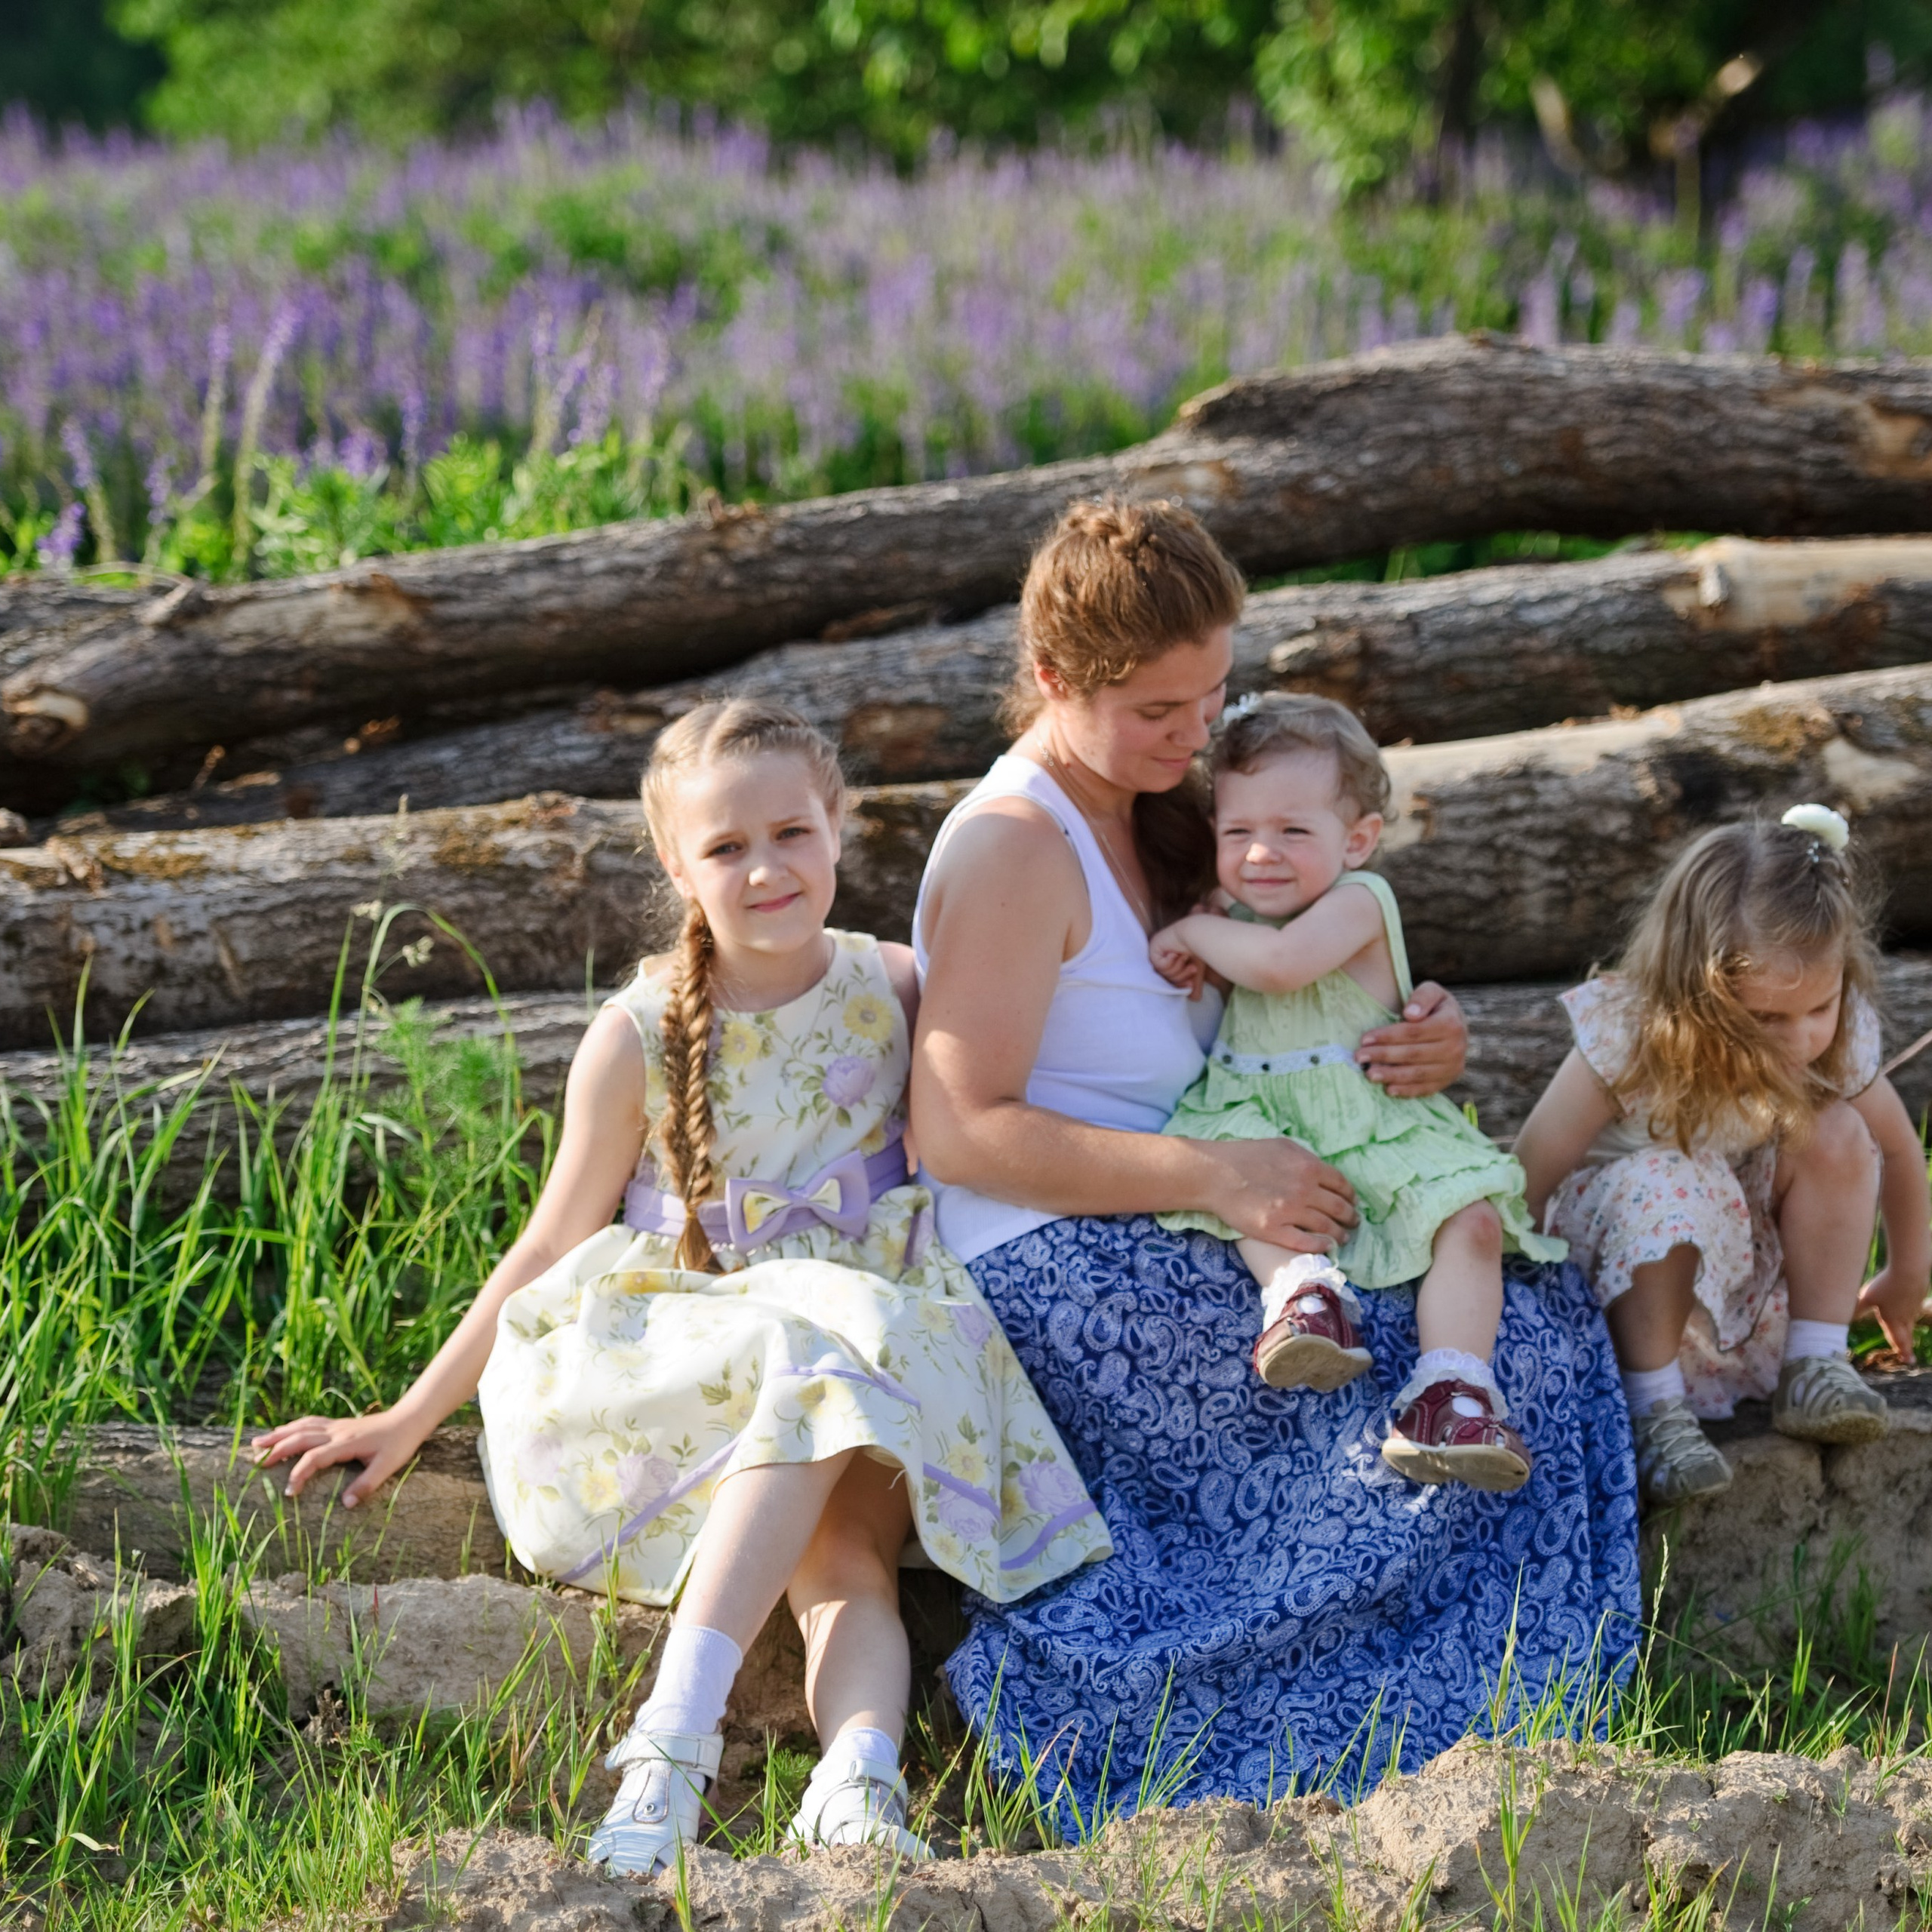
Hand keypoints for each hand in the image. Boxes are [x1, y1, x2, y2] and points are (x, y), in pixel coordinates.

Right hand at [251, 1406, 433, 1507]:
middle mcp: (337, 1432)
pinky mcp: (338, 1424)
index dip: (299, 1475)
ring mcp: (336, 1426)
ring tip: (256, 1444)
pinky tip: (283, 1431)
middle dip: (276, 1451)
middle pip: (300, 1438)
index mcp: (346, 1444)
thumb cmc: (399, 1444)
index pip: (314, 1459)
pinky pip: (310, 1422)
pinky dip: (293, 1426)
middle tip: (255, 1465)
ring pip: (301, 1427)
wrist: (409, 1419)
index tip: (288, 1493)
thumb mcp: (388, 1467)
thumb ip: (367, 1484)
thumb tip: (346, 1505)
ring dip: (279, 1435)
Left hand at [1149, 922, 1206, 998]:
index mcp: (1169, 962)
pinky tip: (1176, 953)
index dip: (1181, 985)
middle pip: (1167, 979)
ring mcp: (1156, 951)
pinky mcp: (1153, 948)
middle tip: (1192, 968)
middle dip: (1181, 976)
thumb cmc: (1199, 948)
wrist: (1199, 933)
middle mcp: (1161, 957)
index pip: (1171, 981)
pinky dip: (1170, 962)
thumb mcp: (1197, 970)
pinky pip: (1160, 966)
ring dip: (1178, 968)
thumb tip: (1195, 999)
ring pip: (1164, 973)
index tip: (1191, 984)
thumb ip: (1194, 984)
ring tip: (1185, 958)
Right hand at [1201, 1138, 1357, 1250]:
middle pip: (1339, 1208)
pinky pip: (1307, 1242)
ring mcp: (1290, 1211)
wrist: (1215, 1174)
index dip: (1350, 1196)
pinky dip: (1321, 1246)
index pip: (1342, 1185)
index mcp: (1308, 1166)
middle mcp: (1304, 1189)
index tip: (1352, 1202)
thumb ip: (1305, 1158)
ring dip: (1340, 1234)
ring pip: (1327, 1227)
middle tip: (1353, 1222)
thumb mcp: (1281, 1145)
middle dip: (1351, 1217)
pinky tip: (1326, 1246)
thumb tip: (1322, 1171)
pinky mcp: (1275, 1230)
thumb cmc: (1245, 1156)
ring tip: (1343, 1238)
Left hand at [1358, 981, 1467, 1097]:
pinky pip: (1425, 1088)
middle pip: (1412, 1054)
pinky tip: (1388, 1090)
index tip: (1364, 1039)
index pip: (1413, 1032)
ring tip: (1369, 1074)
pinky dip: (1406, 1091)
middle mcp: (1455, 1048)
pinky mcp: (1447, 1080)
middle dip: (1383, 1055)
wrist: (1458, 1026)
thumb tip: (1410, 1014)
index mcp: (1451, 1024)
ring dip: (1391, 1075)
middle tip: (1359, 1057)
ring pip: (1417, 1073)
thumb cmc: (1437, 1006)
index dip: (1387, 1036)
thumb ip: (1422, 997)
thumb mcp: (1433, 991)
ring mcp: (1452, 1067)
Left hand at [1856, 1262, 1929, 1361]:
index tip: (1906, 1361)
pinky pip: (1914, 1307)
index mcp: (1893, 1320)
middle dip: (1907, 1347)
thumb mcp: (1867, 1297)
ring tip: (1906, 1335)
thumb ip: (1857, 1308)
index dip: (1901, 1351)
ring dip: (1908, 1330)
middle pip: (1907, 1335)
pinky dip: (1910, 1312)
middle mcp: (1906, 1316)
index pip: (1897, 1339)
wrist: (1911, 1271)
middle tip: (1909, 1359)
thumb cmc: (1887, 1285)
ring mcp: (1914, 1306)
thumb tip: (1843, 1318)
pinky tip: (1907, 1308)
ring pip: (1910, 1321)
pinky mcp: (1918, 1295)